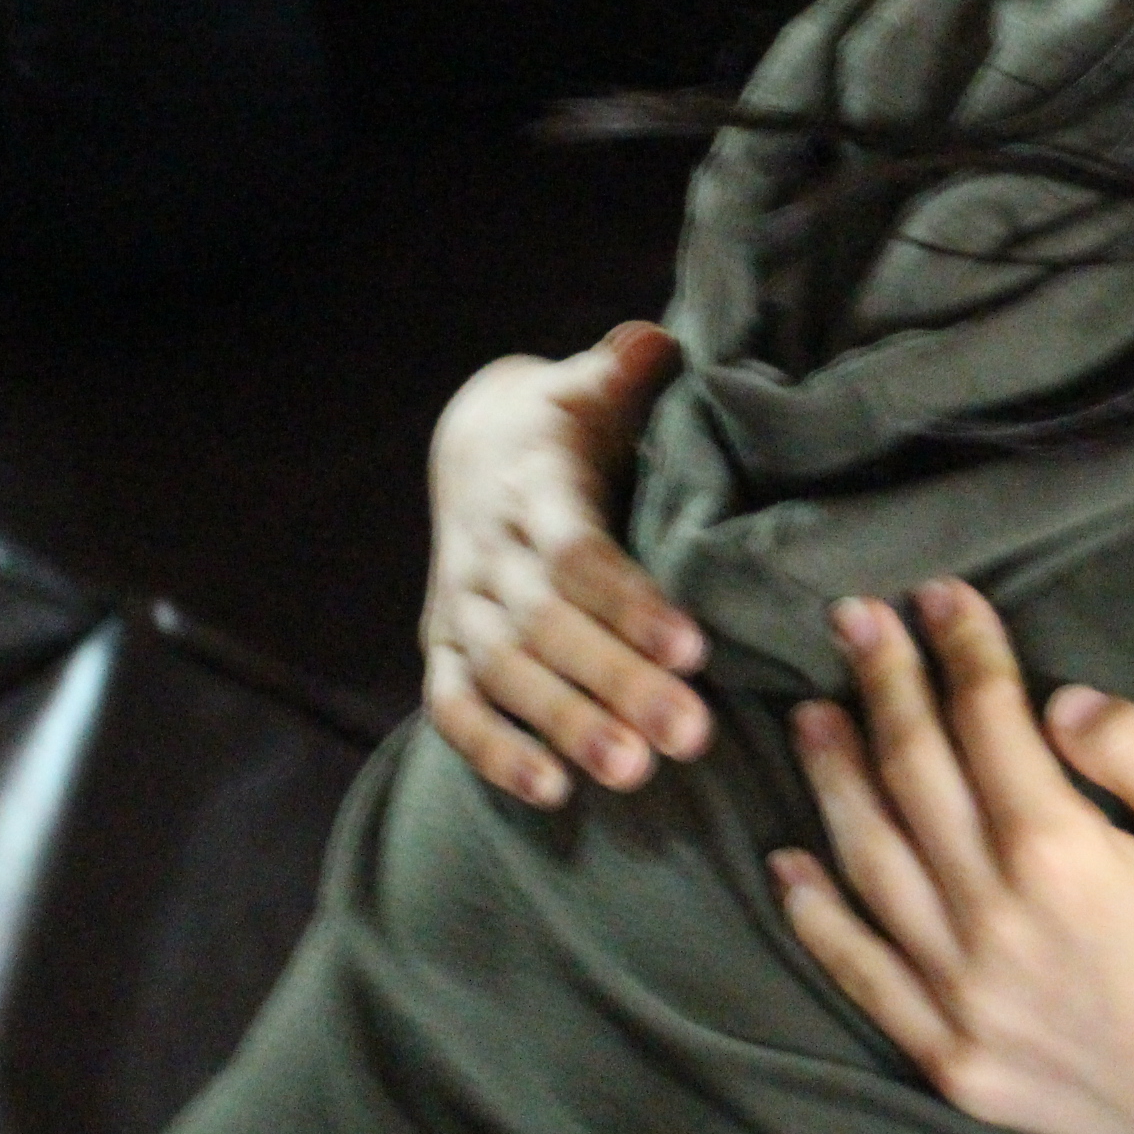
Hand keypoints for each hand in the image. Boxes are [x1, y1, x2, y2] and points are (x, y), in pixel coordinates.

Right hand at [421, 323, 706, 805]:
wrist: (479, 444)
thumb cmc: (572, 420)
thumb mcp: (596, 384)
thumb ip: (628, 369)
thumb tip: (657, 342)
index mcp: (534, 487)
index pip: (579, 553)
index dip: (630, 604)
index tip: (692, 647)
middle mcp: (488, 553)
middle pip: (548, 628)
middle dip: (615, 684)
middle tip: (687, 734)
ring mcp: (459, 606)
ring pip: (506, 675)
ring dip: (567, 726)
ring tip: (634, 770)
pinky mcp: (442, 647)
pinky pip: (453, 707)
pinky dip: (493, 752)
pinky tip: (550, 791)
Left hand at [773, 579, 1133, 1133]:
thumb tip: (1057, 706)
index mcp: (1061, 852)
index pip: (988, 722)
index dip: (962, 649)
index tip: (938, 596)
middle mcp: (990, 917)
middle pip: (915, 776)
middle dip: (883, 685)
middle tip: (852, 620)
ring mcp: (959, 993)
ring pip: (870, 862)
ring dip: (834, 779)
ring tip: (811, 714)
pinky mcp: (949, 1056)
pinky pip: (862, 973)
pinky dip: (816, 916)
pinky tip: (788, 863)